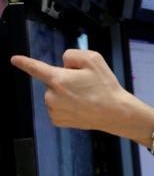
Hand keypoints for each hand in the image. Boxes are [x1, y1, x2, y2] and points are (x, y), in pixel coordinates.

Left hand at [10, 49, 153, 144]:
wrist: (116, 113)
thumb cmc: (105, 86)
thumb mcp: (94, 59)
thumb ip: (73, 55)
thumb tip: (64, 63)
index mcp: (58, 78)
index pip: (36, 68)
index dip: (24, 62)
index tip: (15, 60)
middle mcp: (51, 95)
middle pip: (54, 80)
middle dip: (66, 80)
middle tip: (86, 85)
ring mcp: (54, 109)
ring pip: (55, 95)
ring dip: (67, 94)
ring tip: (86, 97)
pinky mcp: (58, 120)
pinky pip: (58, 108)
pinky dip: (68, 106)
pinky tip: (81, 107)